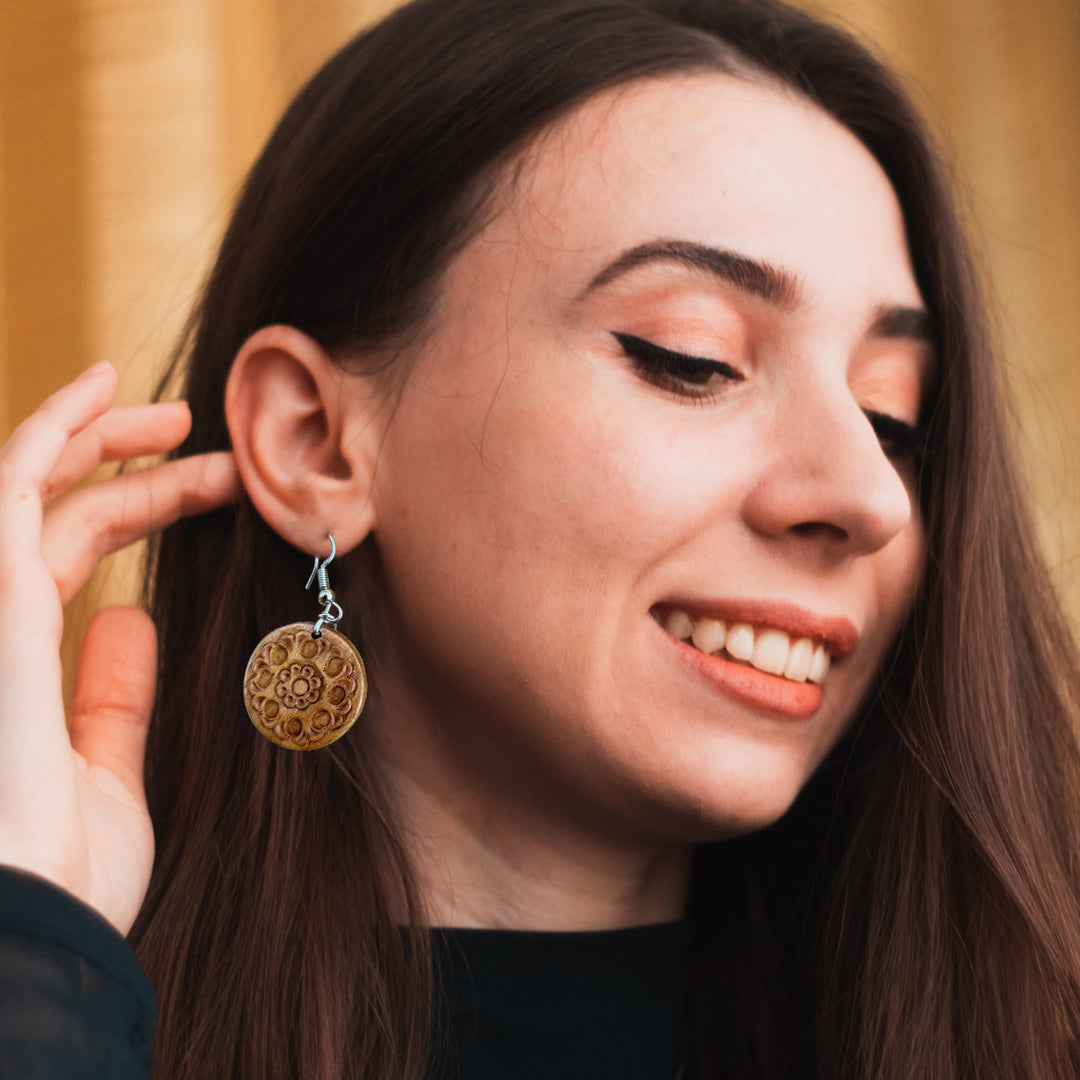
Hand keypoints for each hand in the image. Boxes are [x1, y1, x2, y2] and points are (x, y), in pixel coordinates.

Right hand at [0, 362, 239, 932]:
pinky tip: (103, 388)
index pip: (70, 561)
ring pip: (30, 489)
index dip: (135, 513)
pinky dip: (54, 429)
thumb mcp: (105, 772)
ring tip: (171, 413)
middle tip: (200, 443)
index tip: (206, 490)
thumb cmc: (66, 875)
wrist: (35, 926)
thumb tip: (130, 624)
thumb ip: (111, 697)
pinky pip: (11, 487)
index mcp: (19, 663)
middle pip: (59, 519)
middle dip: (128, 471)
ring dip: (100, 437)